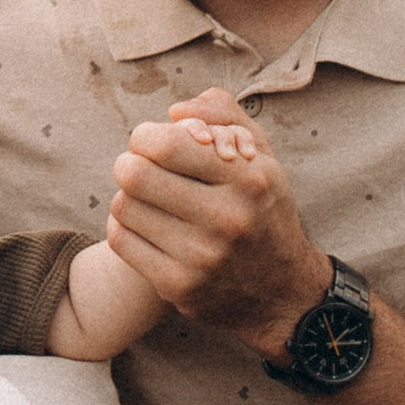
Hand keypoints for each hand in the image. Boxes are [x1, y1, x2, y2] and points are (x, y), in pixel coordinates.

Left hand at [107, 83, 328, 351]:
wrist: (283, 291)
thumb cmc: (263, 209)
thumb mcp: (261, 154)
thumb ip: (222, 114)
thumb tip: (175, 112)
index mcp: (249, 179)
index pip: (164, 144)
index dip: (147, 137)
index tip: (154, 144)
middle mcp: (227, 219)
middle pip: (134, 173)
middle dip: (131, 164)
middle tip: (143, 169)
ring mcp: (202, 258)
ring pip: (123, 205)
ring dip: (129, 196)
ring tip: (151, 200)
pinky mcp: (179, 287)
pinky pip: (121, 239)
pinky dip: (125, 226)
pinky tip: (147, 225)